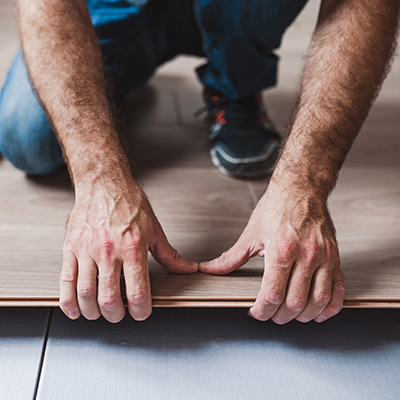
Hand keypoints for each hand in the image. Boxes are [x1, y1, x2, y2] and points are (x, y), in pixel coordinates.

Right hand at [59, 178, 197, 322]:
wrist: (104, 184)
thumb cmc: (128, 203)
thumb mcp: (154, 229)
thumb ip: (169, 255)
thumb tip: (187, 269)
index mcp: (133, 247)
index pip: (137, 291)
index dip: (140, 310)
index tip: (141, 312)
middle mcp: (108, 250)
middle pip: (108, 299)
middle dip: (116, 315)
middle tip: (120, 314)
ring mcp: (87, 250)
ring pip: (85, 294)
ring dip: (93, 312)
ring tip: (100, 312)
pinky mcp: (70, 248)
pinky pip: (65, 281)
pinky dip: (68, 301)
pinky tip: (75, 309)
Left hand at [199, 181, 344, 323]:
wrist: (301, 188)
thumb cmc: (277, 208)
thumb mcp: (251, 234)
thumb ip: (231, 257)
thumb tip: (209, 269)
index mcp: (282, 249)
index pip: (273, 295)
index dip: (262, 311)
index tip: (256, 312)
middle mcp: (306, 254)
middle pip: (295, 303)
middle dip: (279, 316)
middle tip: (270, 314)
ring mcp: (324, 256)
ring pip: (318, 301)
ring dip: (304, 316)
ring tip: (291, 316)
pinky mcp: (335, 256)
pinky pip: (339, 290)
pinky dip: (330, 307)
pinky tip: (318, 311)